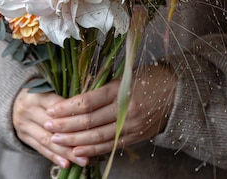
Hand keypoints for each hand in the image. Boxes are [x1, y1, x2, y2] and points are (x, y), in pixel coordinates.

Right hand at [12, 89, 89, 168]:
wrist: (12, 102)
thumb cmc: (39, 95)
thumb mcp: (48, 90)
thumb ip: (63, 100)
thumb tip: (88, 112)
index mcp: (36, 95)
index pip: (57, 108)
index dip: (73, 116)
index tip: (90, 125)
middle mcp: (27, 110)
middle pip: (52, 126)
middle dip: (72, 138)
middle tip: (90, 148)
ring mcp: (23, 125)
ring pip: (47, 140)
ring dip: (66, 152)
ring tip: (82, 161)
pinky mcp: (24, 137)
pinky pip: (40, 149)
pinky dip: (54, 157)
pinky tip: (66, 164)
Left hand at [44, 63, 176, 158]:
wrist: (179, 93)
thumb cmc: (150, 78)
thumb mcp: (127, 75)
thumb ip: (104, 86)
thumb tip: (77, 97)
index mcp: (121, 90)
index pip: (88, 102)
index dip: (67, 108)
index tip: (51, 110)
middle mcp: (126, 110)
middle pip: (89, 122)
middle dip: (65, 126)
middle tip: (48, 127)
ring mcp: (131, 126)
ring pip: (98, 137)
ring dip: (74, 140)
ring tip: (56, 141)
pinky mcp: (135, 137)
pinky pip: (110, 146)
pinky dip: (93, 150)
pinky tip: (78, 151)